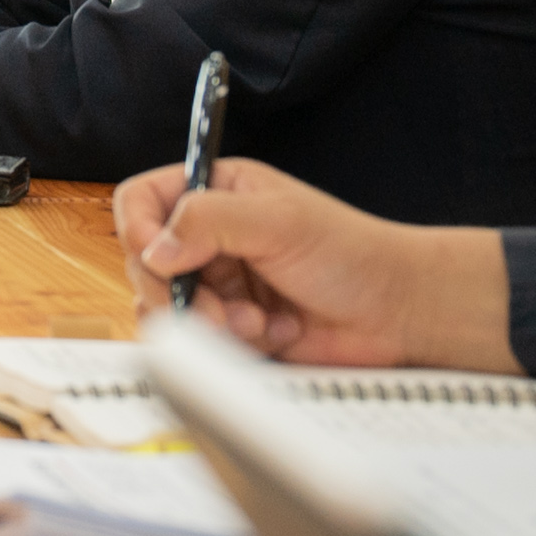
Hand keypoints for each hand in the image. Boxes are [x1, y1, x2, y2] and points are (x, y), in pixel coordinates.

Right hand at [116, 157, 516, 372]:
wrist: (397, 312)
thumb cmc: (352, 253)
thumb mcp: (278, 220)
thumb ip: (209, 221)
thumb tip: (155, 249)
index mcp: (215, 192)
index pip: (141, 200)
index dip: (138, 227)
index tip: (159, 256)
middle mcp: (208, 237)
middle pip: (145, 261)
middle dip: (178, 290)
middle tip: (216, 306)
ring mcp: (217, 284)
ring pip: (165, 306)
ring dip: (206, 320)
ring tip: (253, 323)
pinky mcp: (230, 327)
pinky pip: (197, 342)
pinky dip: (229, 343)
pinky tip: (272, 334)